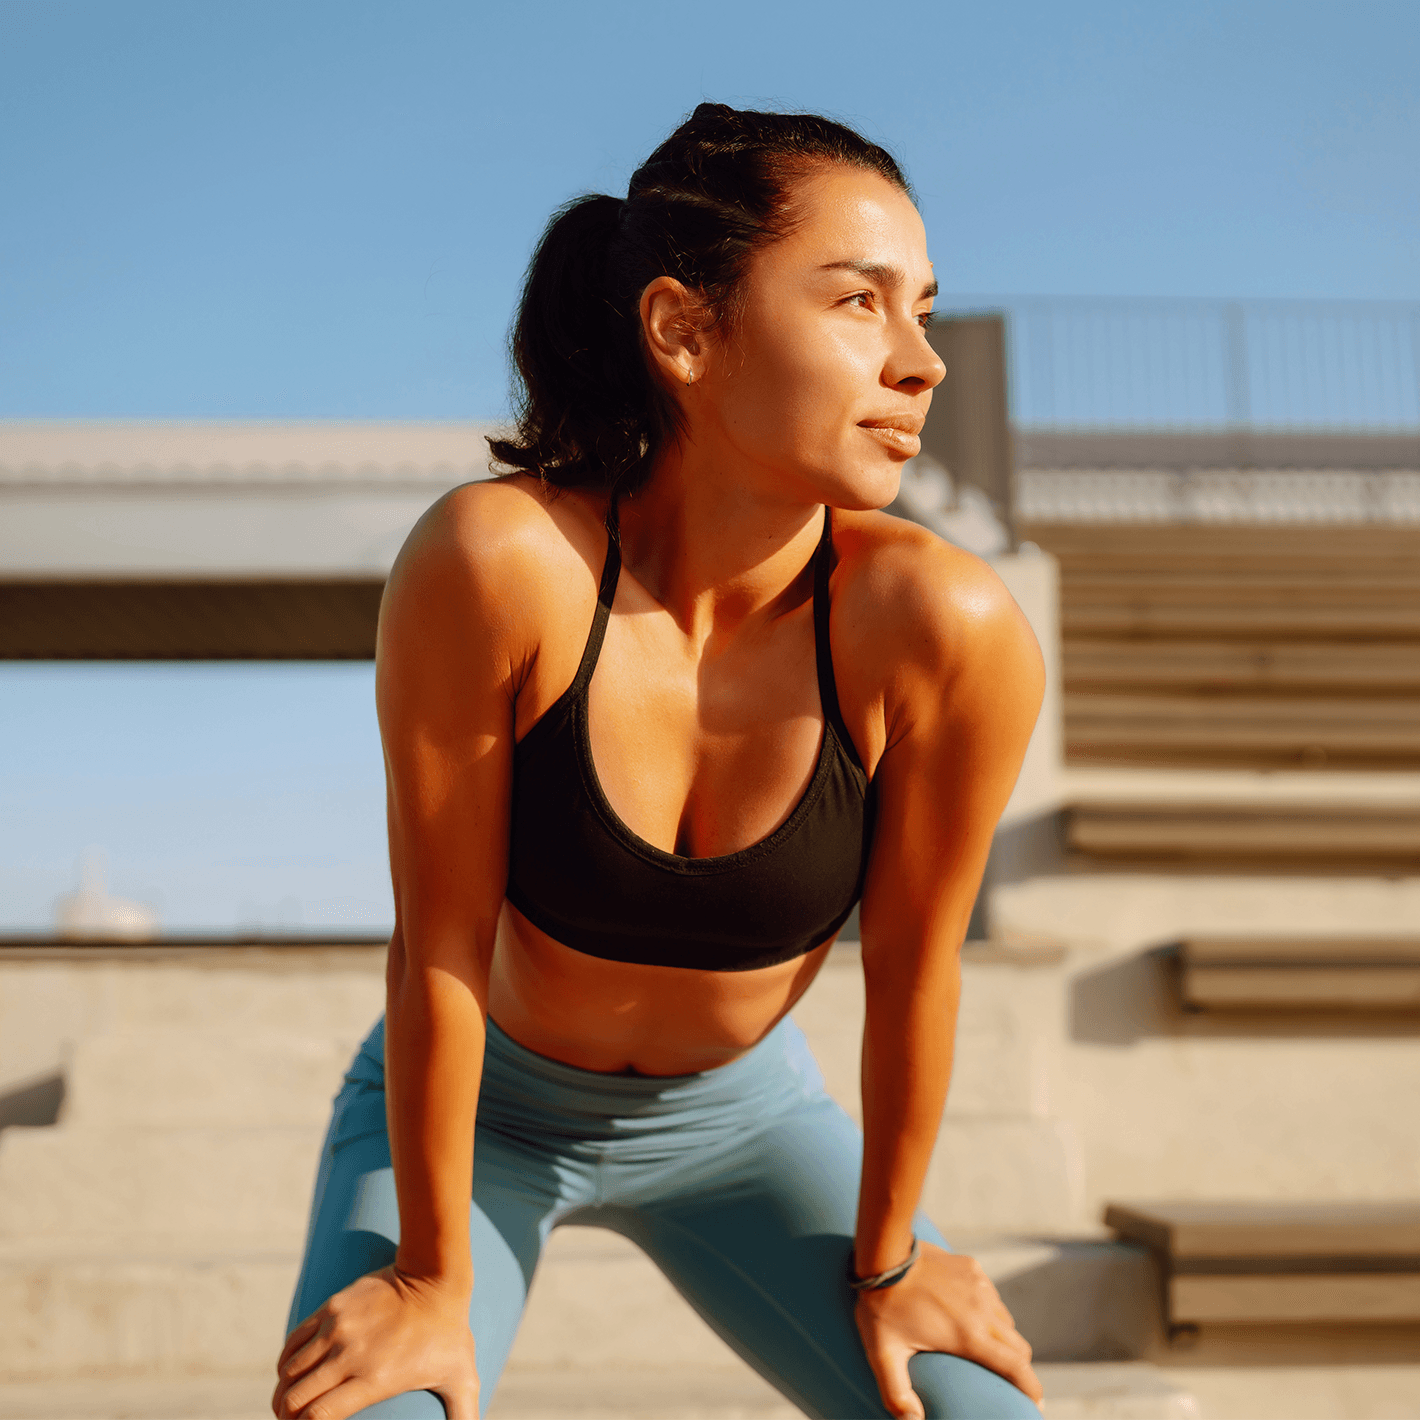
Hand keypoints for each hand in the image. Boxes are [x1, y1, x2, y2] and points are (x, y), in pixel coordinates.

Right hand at [272, 1266, 477, 1419]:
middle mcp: (349, 1356)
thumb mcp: (462, 1378)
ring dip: (283, 1392)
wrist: (435, 1274)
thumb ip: (466, 1416)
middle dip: (285, 1418)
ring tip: (287, 1405)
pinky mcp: (332, 1307)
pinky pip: (293, 1340)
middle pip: (294, 1398)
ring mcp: (337, 1329)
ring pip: (289, 1371)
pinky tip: (288, 1374)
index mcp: (374, 1380)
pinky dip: (285, 1362)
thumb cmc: (449, 1331)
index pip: (317, 1417)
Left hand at [854, 1242, 1042, 1418]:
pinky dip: (990, 1312)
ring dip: (1004, 1338)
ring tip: (989, 1350)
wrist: (884, 1250)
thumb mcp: (884, 1353)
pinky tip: (970, 1315)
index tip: (1036, 1405)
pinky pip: (992, 1296)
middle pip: (1019, 1347)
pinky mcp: (972, 1268)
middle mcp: (982, 1311)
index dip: (1032, 1389)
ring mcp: (979, 1286)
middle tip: (1010, 1382)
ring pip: (1006, 1320)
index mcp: (969, 1335)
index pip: (1016, 1368)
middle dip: (1020, 1368)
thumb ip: (896, 1392)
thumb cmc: (882, 1304)